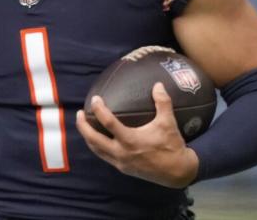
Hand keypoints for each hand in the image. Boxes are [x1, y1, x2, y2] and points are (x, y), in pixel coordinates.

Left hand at [76, 82, 198, 187]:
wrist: (177, 172)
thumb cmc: (172, 146)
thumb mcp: (168, 122)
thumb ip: (163, 102)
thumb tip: (158, 84)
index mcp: (130, 140)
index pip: (108, 123)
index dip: (99, 110)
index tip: (95, 99)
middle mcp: (121, 153)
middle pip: (94, 140)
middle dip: (83, 127)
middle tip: (79, 113)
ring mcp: (120, 162)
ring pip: (96, 150)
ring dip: (88, 137)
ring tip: (84, 125)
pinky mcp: (123, 168)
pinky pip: (104, 156)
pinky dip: (97, 146)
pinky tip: (98, 139)